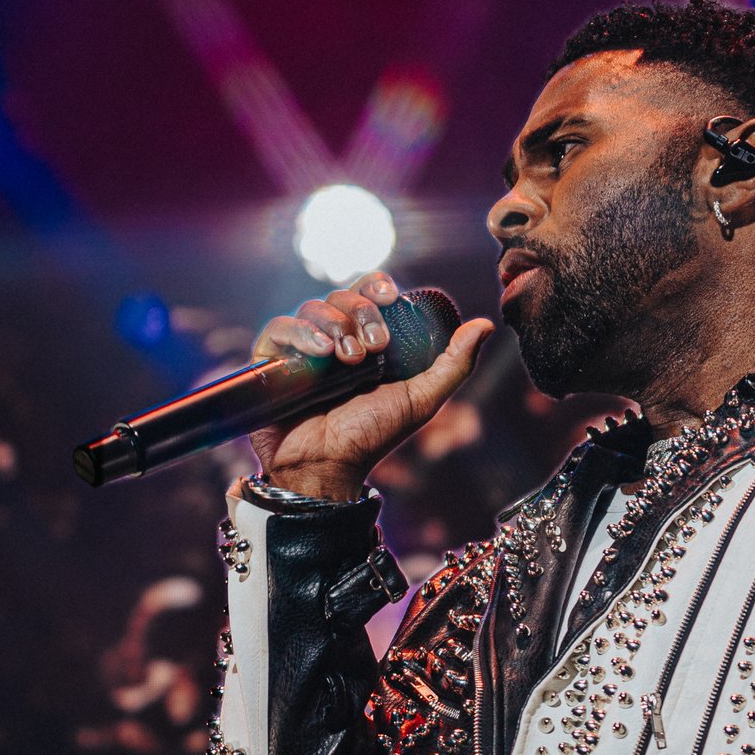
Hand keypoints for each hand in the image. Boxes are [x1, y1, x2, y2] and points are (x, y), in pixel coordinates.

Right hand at [246, 271, 494, 502]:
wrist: (328, 468)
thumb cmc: (371, 437)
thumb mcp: (420, 399)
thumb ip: (453, 364)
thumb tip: (484, 325)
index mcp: (364, 340)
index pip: (367, 292)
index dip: (376, 287)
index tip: (390, 297)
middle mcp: (332, 339)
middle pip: (341, 296)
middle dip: (360, 313)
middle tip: (374, 346)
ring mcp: (300, 350)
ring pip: (312, 308)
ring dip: (333, 325)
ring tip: (347, 359)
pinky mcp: (271, 363)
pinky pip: (279, 328)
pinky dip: (300, 333)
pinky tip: (320, 353)